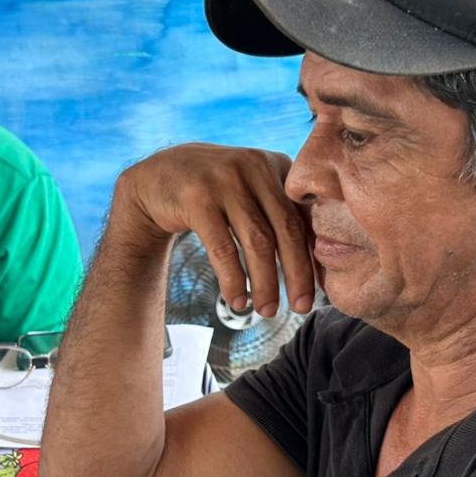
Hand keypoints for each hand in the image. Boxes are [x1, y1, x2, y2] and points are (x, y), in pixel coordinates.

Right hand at [114, 143, 314, 317]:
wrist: (157, 177)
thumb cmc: (214, 193)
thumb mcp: (250, 191)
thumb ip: (280, 213)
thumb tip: (318, 262)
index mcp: (276, 165)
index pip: (304, 216)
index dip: (313, 256)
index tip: (319, 291)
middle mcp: (254, 166)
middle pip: (287, 229)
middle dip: (297, 274)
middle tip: (302, 307)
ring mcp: (225, 180)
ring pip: (257, 241)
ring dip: (265, 282)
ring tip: (266, 311)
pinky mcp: (197, 197)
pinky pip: (223, 247)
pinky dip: (233, 278)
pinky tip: (238, 300)